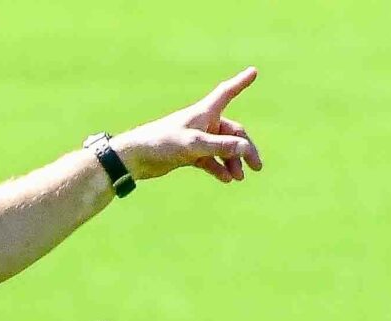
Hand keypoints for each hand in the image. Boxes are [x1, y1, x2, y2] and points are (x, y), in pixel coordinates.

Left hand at [114, 67, 264, 184]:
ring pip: (222, 149)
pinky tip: (226, 179)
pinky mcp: (188, 154)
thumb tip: (245, 149)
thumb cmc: (161, 143)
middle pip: (232, 133)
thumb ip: (220, 147)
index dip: (240, 82)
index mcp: (204, 112)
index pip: (227, 93)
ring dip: (232, 161)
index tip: (253, 72)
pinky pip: (210, 160)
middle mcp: (203, 123)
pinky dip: (218, 168)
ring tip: (238, 178)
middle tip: (256, 166)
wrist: (134, 159)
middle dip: (245, 149)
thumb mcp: (193, 145)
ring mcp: (196, 139)